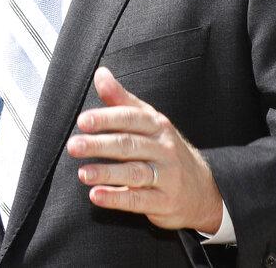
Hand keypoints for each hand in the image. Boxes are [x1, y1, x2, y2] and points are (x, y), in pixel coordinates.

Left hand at [66, 67, 223, 233]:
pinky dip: (116, 198)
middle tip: (73, 146)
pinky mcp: (164, 201)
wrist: (202, 189)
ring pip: (134, 173)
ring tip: (82, 173)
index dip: (106, 119)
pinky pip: (138, 200)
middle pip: (129, 145)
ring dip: (106, 173)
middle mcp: (163, 149)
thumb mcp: (148, 121)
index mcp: (157, 125)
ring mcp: (166, 176)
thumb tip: (100, 74)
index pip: (130, 118)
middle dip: (99, 145)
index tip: (83, 121)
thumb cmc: (164, 149)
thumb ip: (121, 99)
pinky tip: (96, 195)